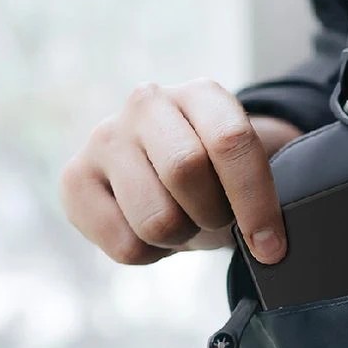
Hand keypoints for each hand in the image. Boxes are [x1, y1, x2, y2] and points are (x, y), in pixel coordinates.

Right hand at [60, 79, 300, 264]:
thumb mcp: (246, 171)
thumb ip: (266, 188)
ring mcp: (105, 138)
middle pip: (185, 171)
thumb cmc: (217, 178)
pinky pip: (125, 244)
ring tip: (181, 220)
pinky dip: (149, 253)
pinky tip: (148, 229)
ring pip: (156, 219)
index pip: (231, 140)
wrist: (166, 179)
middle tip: (216, 219)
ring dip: (179, 237)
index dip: (255, 201)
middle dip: (212, 214)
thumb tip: (272, 243)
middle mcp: (148, 103)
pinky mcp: (75, 179)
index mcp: (202, 94)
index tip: (271, 246)